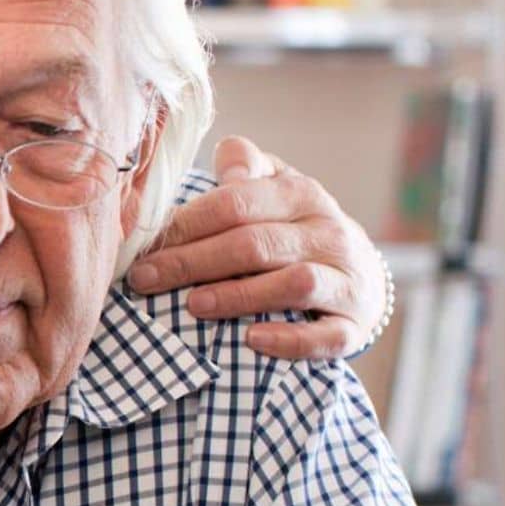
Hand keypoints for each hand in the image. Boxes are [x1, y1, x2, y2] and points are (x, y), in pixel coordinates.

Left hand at [124, 136, 386, 360]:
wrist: (362, 276)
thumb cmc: (294, 228)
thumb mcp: (273, 187)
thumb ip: (244, 166)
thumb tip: (227, 168)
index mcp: (301, 195)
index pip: (237, 203)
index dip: (186, 224)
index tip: (142, 246)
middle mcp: (329, 233)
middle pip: (256, 243)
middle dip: (194, 261)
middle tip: (145, 279)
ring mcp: (346, 280)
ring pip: (295, 284)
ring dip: (239, 296)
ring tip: (192, 306)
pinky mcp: (354, 325)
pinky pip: (327, 335)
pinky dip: (291, 339)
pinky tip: (252, 340)